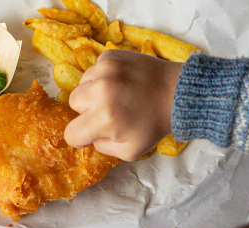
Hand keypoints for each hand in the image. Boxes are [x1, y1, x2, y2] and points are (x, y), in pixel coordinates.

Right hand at [65, 50, 182, 160]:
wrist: (176, 92)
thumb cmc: (154, 124)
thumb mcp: (130, 151)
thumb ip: (103, 148)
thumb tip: (88, 138)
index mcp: (105, 119)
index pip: (72, 133)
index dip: (81, 137)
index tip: (93, 134)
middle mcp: (100, 91)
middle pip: (74, 103)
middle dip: (88, 111)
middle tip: (110, 111)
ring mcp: (105, 69)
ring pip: (81, 84)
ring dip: (93, 92)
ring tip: (117, 96)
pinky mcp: (110, 55)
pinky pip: (93, 69)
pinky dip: (102, 77)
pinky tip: (121, 82)